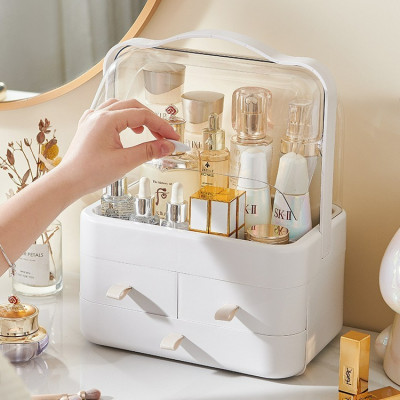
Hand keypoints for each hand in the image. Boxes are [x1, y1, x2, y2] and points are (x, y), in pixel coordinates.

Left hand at [59, 99, 178, 196]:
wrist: (68, 182)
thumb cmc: (89, 172)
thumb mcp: (125, 162)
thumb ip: (149, 151)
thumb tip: (167, 146)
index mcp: (107, 119)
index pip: (143, 116)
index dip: (162, 126)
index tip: (172, 137)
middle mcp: (99, 115)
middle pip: (134, 107)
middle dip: (152, 121)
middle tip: (165, 136)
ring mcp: (92, 119)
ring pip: (121, 108)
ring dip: (138, 118)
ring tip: (147, 132)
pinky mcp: (89, 127)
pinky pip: (108, 114)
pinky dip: (122, 119)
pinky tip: (125, 129)